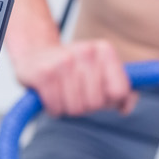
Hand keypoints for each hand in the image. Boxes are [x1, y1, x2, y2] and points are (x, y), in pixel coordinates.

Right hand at [12, 39, 136, 116]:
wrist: (33, 53)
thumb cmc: (71, 67)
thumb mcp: (100, 71)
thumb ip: (120, 88)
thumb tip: (125, 108)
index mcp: (104, 50)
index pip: (119, 91)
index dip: (108, 100)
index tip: (97, 92)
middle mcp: (86, 51)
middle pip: (96, 103)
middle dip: (85, 106)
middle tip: (74, 92)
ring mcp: (63, 61)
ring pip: (76, 108)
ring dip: (67, 108)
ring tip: (61, 93)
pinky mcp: (44, 74)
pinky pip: (56, 108)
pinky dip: (53, 108)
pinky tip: (49, 95)